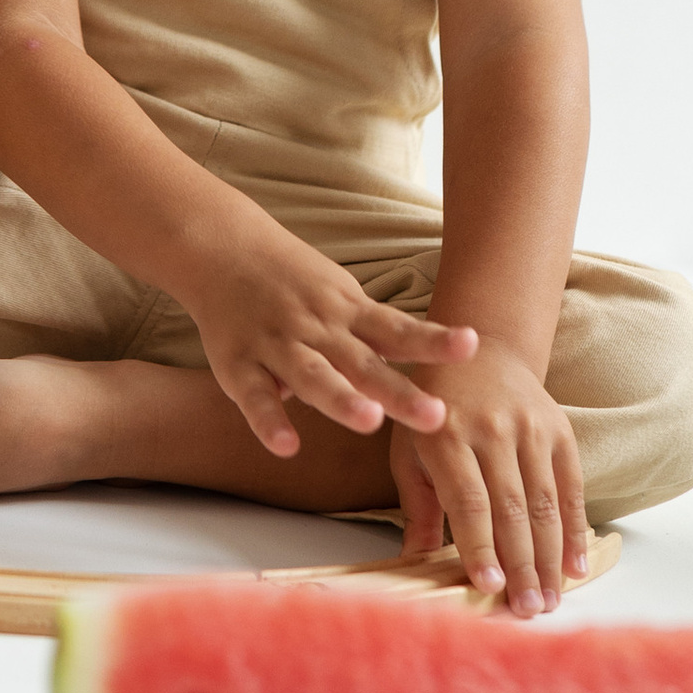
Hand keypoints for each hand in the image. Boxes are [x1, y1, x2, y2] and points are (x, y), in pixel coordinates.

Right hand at [183, 228, 475, 458]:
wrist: (220, 246)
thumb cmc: (291, 280)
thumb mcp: (340, 295)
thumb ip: (371, 336)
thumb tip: (414, 374)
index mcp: (348, 313)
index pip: (399, 329)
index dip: (434, 341)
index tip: (471, 345)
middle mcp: (318, 329)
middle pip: (365, 364)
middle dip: (400, 393)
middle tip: (436, 416)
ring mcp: (278, 345)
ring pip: (313, 376)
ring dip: (341, 399)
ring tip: (369, 422)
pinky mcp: (238, 364)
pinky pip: (255, 397)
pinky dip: (269, 421)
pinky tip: (287, 446)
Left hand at [390, 340, 587, 616]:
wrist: (482, 350)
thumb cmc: (434, 410)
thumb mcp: (410, 449)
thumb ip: (417, 508)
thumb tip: (412, 566)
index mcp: (446, 436)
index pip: (468, 500)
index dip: (479, 545)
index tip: (488, 586)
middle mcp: (491, 430)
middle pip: (511, 508)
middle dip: (520, 565)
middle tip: (526, 611)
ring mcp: (530, 428)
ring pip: (544, 503)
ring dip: (549, 558)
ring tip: (549, 601)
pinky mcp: (559, 430)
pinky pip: (571, 487)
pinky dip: (575, 530)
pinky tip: (576, 567)